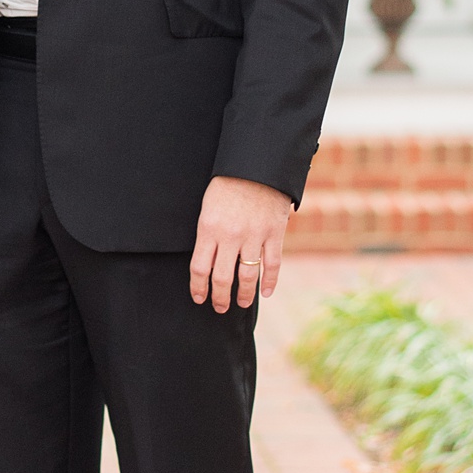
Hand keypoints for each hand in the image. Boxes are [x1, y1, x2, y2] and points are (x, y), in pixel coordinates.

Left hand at [189, 176, 291, 311]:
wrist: (257, 165)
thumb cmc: (227, 185)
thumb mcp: (207, 207)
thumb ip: (207, 234)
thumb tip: (207, 262)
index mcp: (208, 229)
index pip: (199, 269)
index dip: (198, 288)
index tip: (199, 298)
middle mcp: (231, 236)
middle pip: (222, 278)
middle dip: (219, 298)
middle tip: (219, 307)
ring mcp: (254, 236)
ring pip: (248, 276)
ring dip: (243, 295)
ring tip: (240, 304)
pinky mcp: (275, 234)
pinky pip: (272, 265)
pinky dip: (270, 282)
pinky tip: (265, 293)